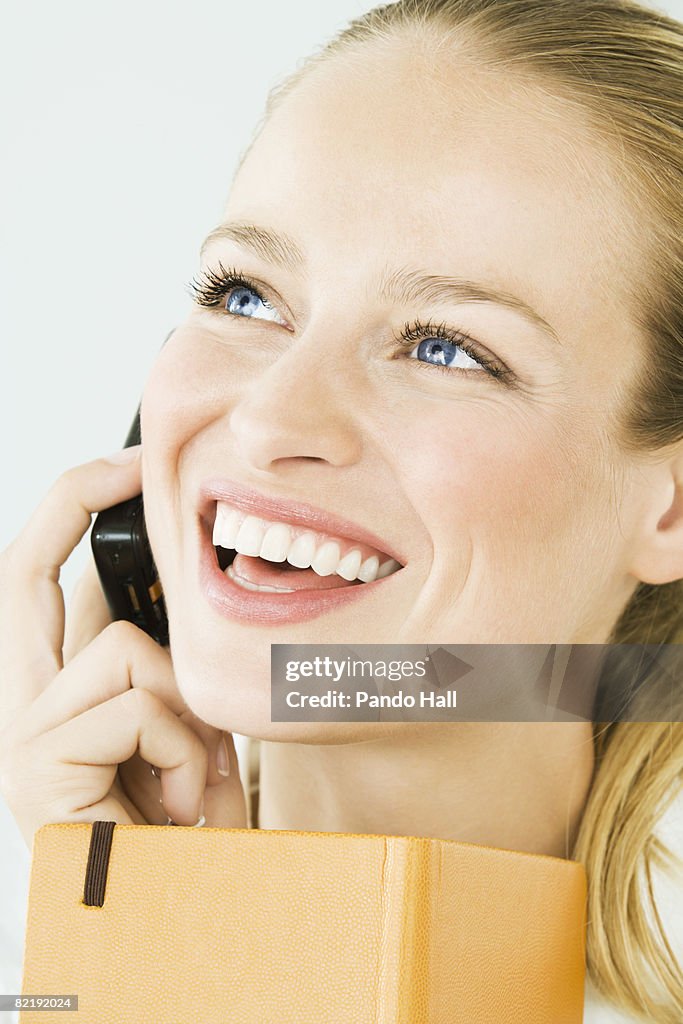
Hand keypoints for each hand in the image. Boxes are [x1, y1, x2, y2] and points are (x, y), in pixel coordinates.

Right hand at [0, 448, 246, 849]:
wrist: (165, 927)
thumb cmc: (177, 841)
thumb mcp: (182, 737)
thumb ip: (170, 678)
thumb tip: (185, 617)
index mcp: (52, 694)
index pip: (37, 579)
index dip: (71, 509)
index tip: (125, 466)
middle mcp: (21, 703)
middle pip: (24, 570)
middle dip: (78, 497)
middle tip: (137, 460)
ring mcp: (20, 732)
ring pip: (124, 652)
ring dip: (184, 714)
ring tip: (190, 779)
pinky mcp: (34, 763)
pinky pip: (138, 706)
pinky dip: (182, 752)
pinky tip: (178, 805)